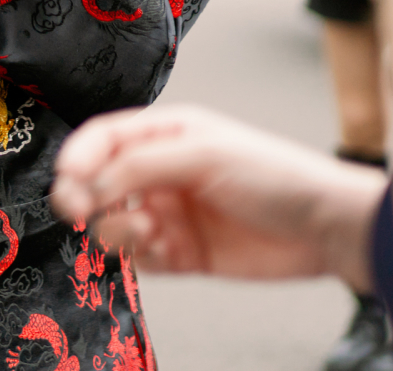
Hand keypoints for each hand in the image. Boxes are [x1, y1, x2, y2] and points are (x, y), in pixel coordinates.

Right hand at [49, 104, 386, 288]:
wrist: (325, 228)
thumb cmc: (278, 175)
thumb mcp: (203, 154)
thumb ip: (141, 164)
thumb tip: (92, 181)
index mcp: (167, 134)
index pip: (104, 138)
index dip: (79, 155)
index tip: (67, 177)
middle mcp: (163, 172)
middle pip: (100, 182)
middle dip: (83, 195)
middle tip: (75, 209)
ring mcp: (171, 214)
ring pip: (114, 223)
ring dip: (117, 228)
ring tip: (147, 229)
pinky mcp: (183, 253)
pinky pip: (141, 257)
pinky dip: (142, 255)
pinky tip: (165, 248)